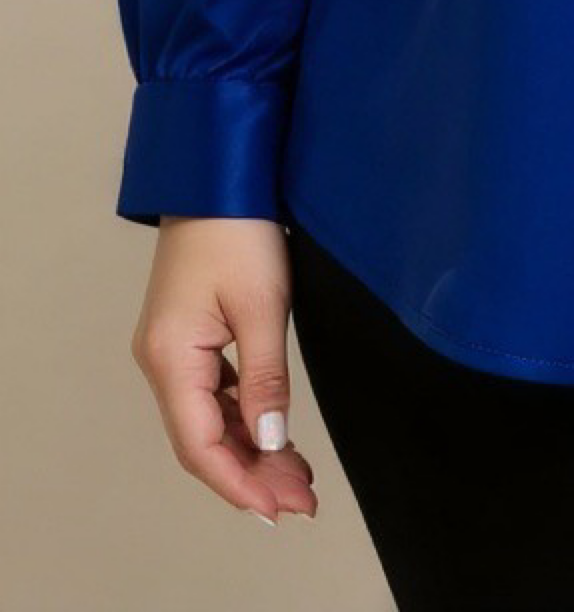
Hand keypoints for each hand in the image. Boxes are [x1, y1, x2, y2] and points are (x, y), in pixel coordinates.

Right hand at [130, 216, 319, 525]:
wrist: (218, 176)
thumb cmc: (237, 230)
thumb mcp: (262, 306)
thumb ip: (266, 378)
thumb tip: (273, 439)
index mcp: (170, 358)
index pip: (200, 445)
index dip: (240, 482)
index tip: (280, 508)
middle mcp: (161, 361)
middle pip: (203, 439)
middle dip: (251, 473)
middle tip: (301, 500)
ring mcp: (172, 349)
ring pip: (208, 420)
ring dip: (250, 449)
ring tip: (297, 476)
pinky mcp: (188, 336)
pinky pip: (212, 394)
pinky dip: (243, 418)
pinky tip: (273, 432)